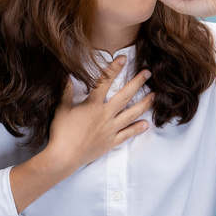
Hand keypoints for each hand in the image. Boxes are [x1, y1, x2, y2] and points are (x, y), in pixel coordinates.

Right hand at [45, 57, 152, 171]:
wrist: (63, 157)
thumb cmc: (60, 133)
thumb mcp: (61, 110)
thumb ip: (65, 92)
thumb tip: (66, 76)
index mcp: (92, 105)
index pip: (104, 82)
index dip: (114, 69)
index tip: (123, 58)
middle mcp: (105, 115)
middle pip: (125, 96)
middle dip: (137, 83)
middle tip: (148, 73)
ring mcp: (110, 129)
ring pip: (131, 115)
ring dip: (144, 105)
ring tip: (155, 97)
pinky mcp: (111, 142)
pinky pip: (127, 134)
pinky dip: (137, 129)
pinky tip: (146, 124)